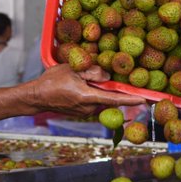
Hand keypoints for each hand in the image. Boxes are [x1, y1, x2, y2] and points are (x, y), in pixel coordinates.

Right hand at [28, 63, 143, 116]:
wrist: (36, 97)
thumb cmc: (51, 81)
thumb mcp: (72, 69)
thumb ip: (93, 72)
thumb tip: (107, 76)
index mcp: (88, 96)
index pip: (115, 98)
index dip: (131, 98)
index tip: (145, 99)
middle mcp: (88, 108)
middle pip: (108, 97)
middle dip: (111, 88)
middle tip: (109, 78)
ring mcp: (84, 112)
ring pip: (100, 99)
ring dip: (99, 90)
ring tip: (85, 79)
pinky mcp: (80, 112)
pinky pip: (92, 101)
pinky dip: (92, 93)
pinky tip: (80, 85)